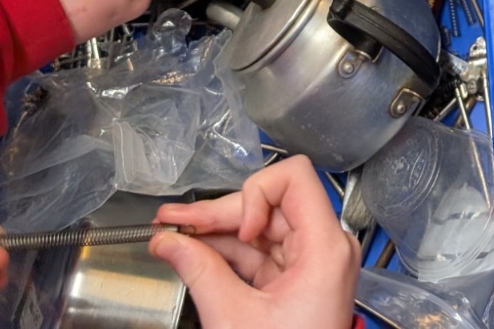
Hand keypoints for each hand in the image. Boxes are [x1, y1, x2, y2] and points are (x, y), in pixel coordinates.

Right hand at [150, 156, 359, 328]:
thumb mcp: (233, 319)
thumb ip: (200, 272)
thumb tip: (168, 242)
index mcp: (325, 248)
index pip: (295, 178)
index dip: (257, 193)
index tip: (238, 230)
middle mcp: (325, 247)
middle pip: (270, 203)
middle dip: (219, 212)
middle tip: (173, 219)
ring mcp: (311, 263)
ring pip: (261, 227)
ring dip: (216, 231)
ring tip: (173, 233)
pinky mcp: (297, 280)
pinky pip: (260, 253)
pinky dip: (227, 253)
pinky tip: (193, 252)